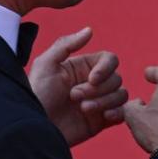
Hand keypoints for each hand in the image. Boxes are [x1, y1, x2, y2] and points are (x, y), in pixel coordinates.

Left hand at [28, 27, 126, 146]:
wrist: (34, 128)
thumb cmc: (36, 95)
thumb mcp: (45, 65)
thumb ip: (66, 44)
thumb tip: (90, 30)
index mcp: (82, 68)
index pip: (110, 60)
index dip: (106, 68)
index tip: (92, 79)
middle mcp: (93, 83)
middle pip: (116, 78)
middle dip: (98, 89)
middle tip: (74, 97)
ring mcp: (99, 102)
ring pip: (121, 95)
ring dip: (104, 101)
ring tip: (83, 110)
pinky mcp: (101, 121)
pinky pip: (123, 113)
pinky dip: (118, 112)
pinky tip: (104, 116)